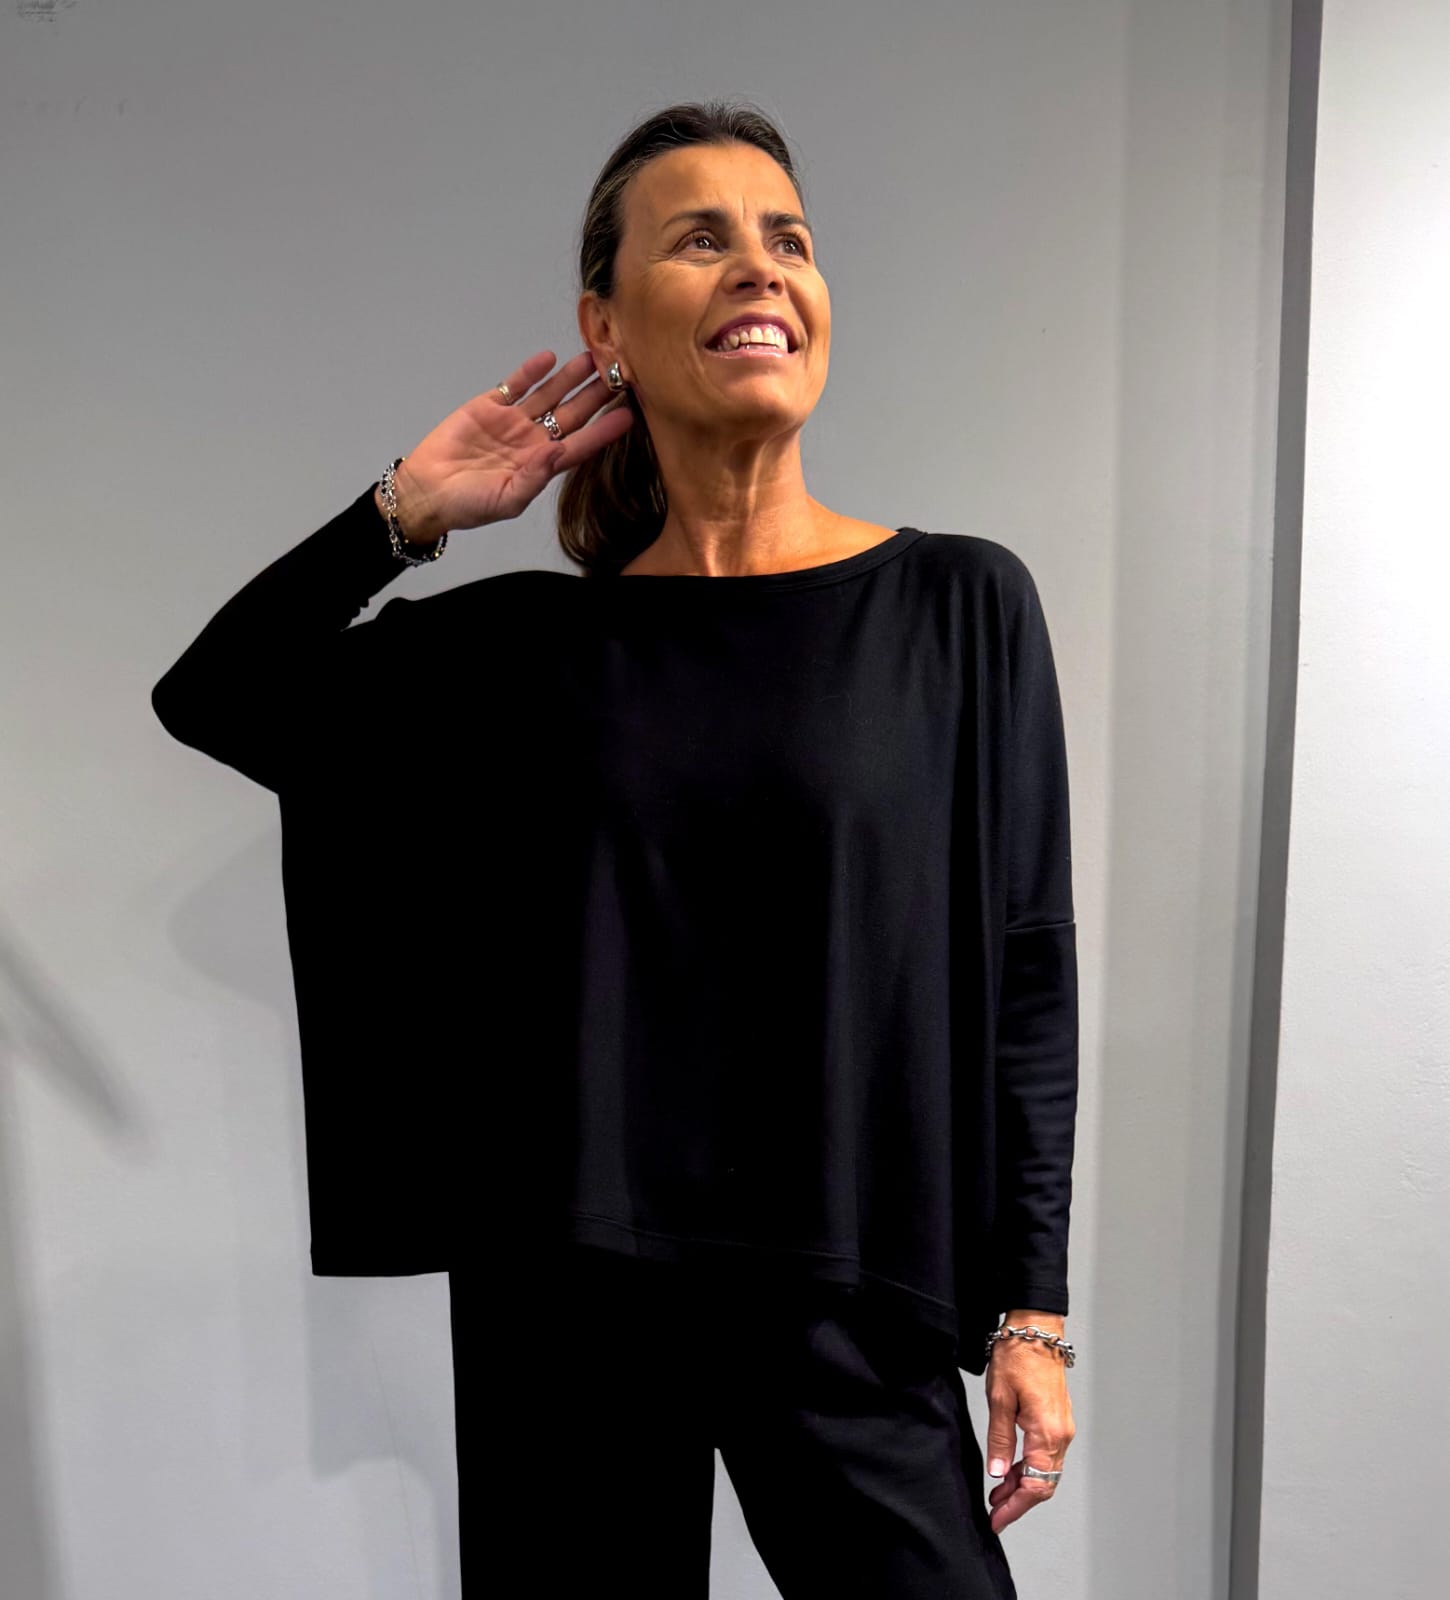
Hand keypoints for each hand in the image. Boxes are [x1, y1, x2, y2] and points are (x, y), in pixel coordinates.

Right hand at [392, 349, 634, 541]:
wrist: (426, 492)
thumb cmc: (467, 506)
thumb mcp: (505, 500)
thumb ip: (534, 478)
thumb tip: (557, 452)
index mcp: (540, 466)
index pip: (580, 445)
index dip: (604, 431)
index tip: (627, 415)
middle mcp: (532, 441)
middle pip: (571, 414)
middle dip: (594, 396)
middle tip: (618, 374)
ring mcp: (511, 422)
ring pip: (547, 395)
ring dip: (568, 378)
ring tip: (590, 358)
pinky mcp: (488, 407)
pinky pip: (514, 385)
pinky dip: (530, 371)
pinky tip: (548, 358)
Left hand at [983, 1334, 1074, 1533]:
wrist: (1036, 1330)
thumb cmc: (1017, 1357)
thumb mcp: (999, 1399)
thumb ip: (1000, 1439)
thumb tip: (998, 1474)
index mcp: (1047, 1433)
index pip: (1036, 1486)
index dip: (1016, 1507)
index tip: (996, 1519)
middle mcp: (1061, 1435)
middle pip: (1044, 1483)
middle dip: (1019, 1501)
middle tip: (993, 1511)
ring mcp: (1062, 1428)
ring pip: (1046, 1470)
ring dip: (1023, 1485)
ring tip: (997, 1494)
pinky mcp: (1058, 1420)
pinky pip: (1046, 1455)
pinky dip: (1029, 1468)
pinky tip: (1010, 1470)